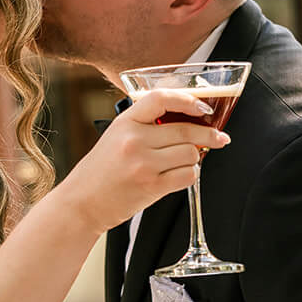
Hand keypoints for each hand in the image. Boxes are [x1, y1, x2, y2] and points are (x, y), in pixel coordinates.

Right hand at [59, 90, 229, 231]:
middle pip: (185, 130)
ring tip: (185, 161)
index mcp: (125, 122)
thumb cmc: (100, 171)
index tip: (204, 106)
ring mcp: (143, 164)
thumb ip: (144, 125)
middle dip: (209, 133)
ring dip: (196, 157)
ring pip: (191, 153)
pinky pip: (187, 176)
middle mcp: (134, 140)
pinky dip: (190, 174)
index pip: (161, 98)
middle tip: (219, 137)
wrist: (82, 203)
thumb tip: (185, 119)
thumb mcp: (115, 136)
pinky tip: (181, 174)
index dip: (188, 100)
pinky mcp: (152, 186)